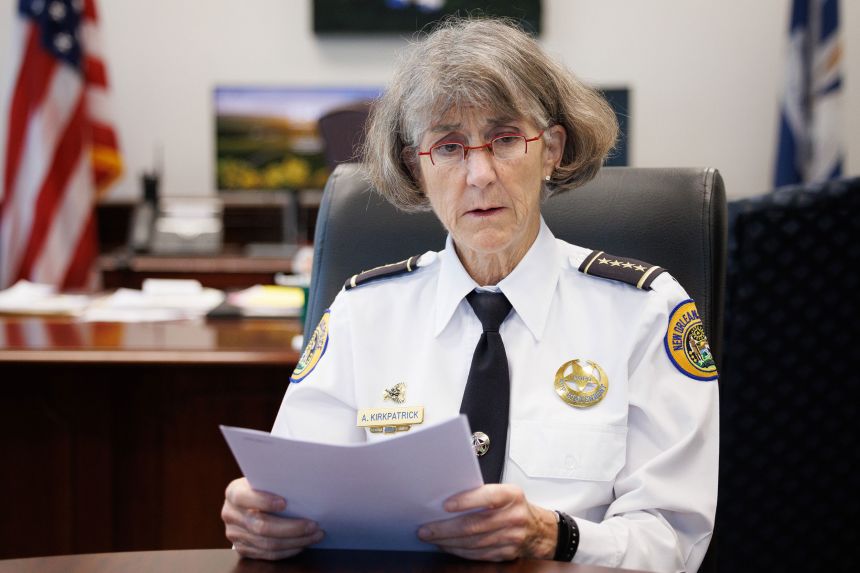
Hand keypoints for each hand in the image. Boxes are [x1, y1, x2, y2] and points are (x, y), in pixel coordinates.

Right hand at [222, 477, 323, 559]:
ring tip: (315, 535)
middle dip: (291, 528)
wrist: (246, 502)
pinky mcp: (242, 549)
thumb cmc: (262, 487)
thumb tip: (302, 485)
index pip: (245, 498)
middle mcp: (230, 514)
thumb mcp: (262, 479)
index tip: (285, 503)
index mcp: (233, 492)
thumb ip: (274, 483)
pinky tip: (302, 543)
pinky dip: (288, 550)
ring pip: (267, 544)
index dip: (264, 501)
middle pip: (261, 526)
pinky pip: (267, 554)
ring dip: (295, 541)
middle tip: (313, 525)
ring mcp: (235, 534)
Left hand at [417, 484, 556, 560]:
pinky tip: (447, 546)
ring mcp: (511, 538)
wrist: (540, 530)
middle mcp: (514, 517)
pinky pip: (478, 554)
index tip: (446, 505)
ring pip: (473, 543)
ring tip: (432, 538)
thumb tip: (447, 501)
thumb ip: (482, 494)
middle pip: (475, 525)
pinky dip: (459, 551)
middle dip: (446, 529)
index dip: (466, 501)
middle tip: (426, 529)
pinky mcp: (506, 554)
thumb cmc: (514, 507)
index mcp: (512, 496)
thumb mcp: (505, 492)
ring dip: (448, 542)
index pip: (488, 497)